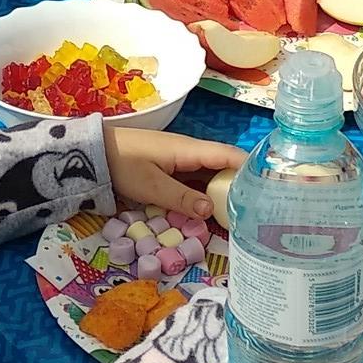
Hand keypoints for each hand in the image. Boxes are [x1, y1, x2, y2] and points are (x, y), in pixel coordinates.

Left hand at [102, 127, 246, 223]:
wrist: (93, 154)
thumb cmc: (122, 165)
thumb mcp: (151, 186)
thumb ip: (181, 198)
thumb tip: (211, 210)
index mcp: (189, 150)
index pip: (230, 156)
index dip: (251, 169)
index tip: (269, 187)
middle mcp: (190, 152)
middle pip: (224, 166)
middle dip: (241, 184)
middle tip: (259, 208)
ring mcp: (180, 160)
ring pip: (211, 174)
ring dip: (224, 190)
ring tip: (242, 212)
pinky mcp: (171, 168)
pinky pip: (196, 179)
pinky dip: (207, 192)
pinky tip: (213, 208)